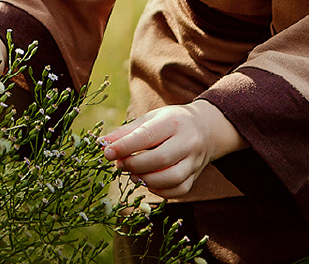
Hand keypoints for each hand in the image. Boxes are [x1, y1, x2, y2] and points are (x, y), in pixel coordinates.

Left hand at [98, 100, 245, 198]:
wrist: (205, 128)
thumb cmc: (171, 122)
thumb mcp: (150, 118)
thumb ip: (127, 131)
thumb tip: (103, 143)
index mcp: (174, 122)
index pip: (147, 135)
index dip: (125, 146)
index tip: (108, 153)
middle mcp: (188, 141)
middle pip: (160, 159)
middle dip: (135, 165)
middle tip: (120, 164)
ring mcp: (195, 161)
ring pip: (171, 178)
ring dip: (146, 180)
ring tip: (133, 174)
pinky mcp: (196, 176)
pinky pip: (178, 190)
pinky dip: (160, 190)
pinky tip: (149, 182)